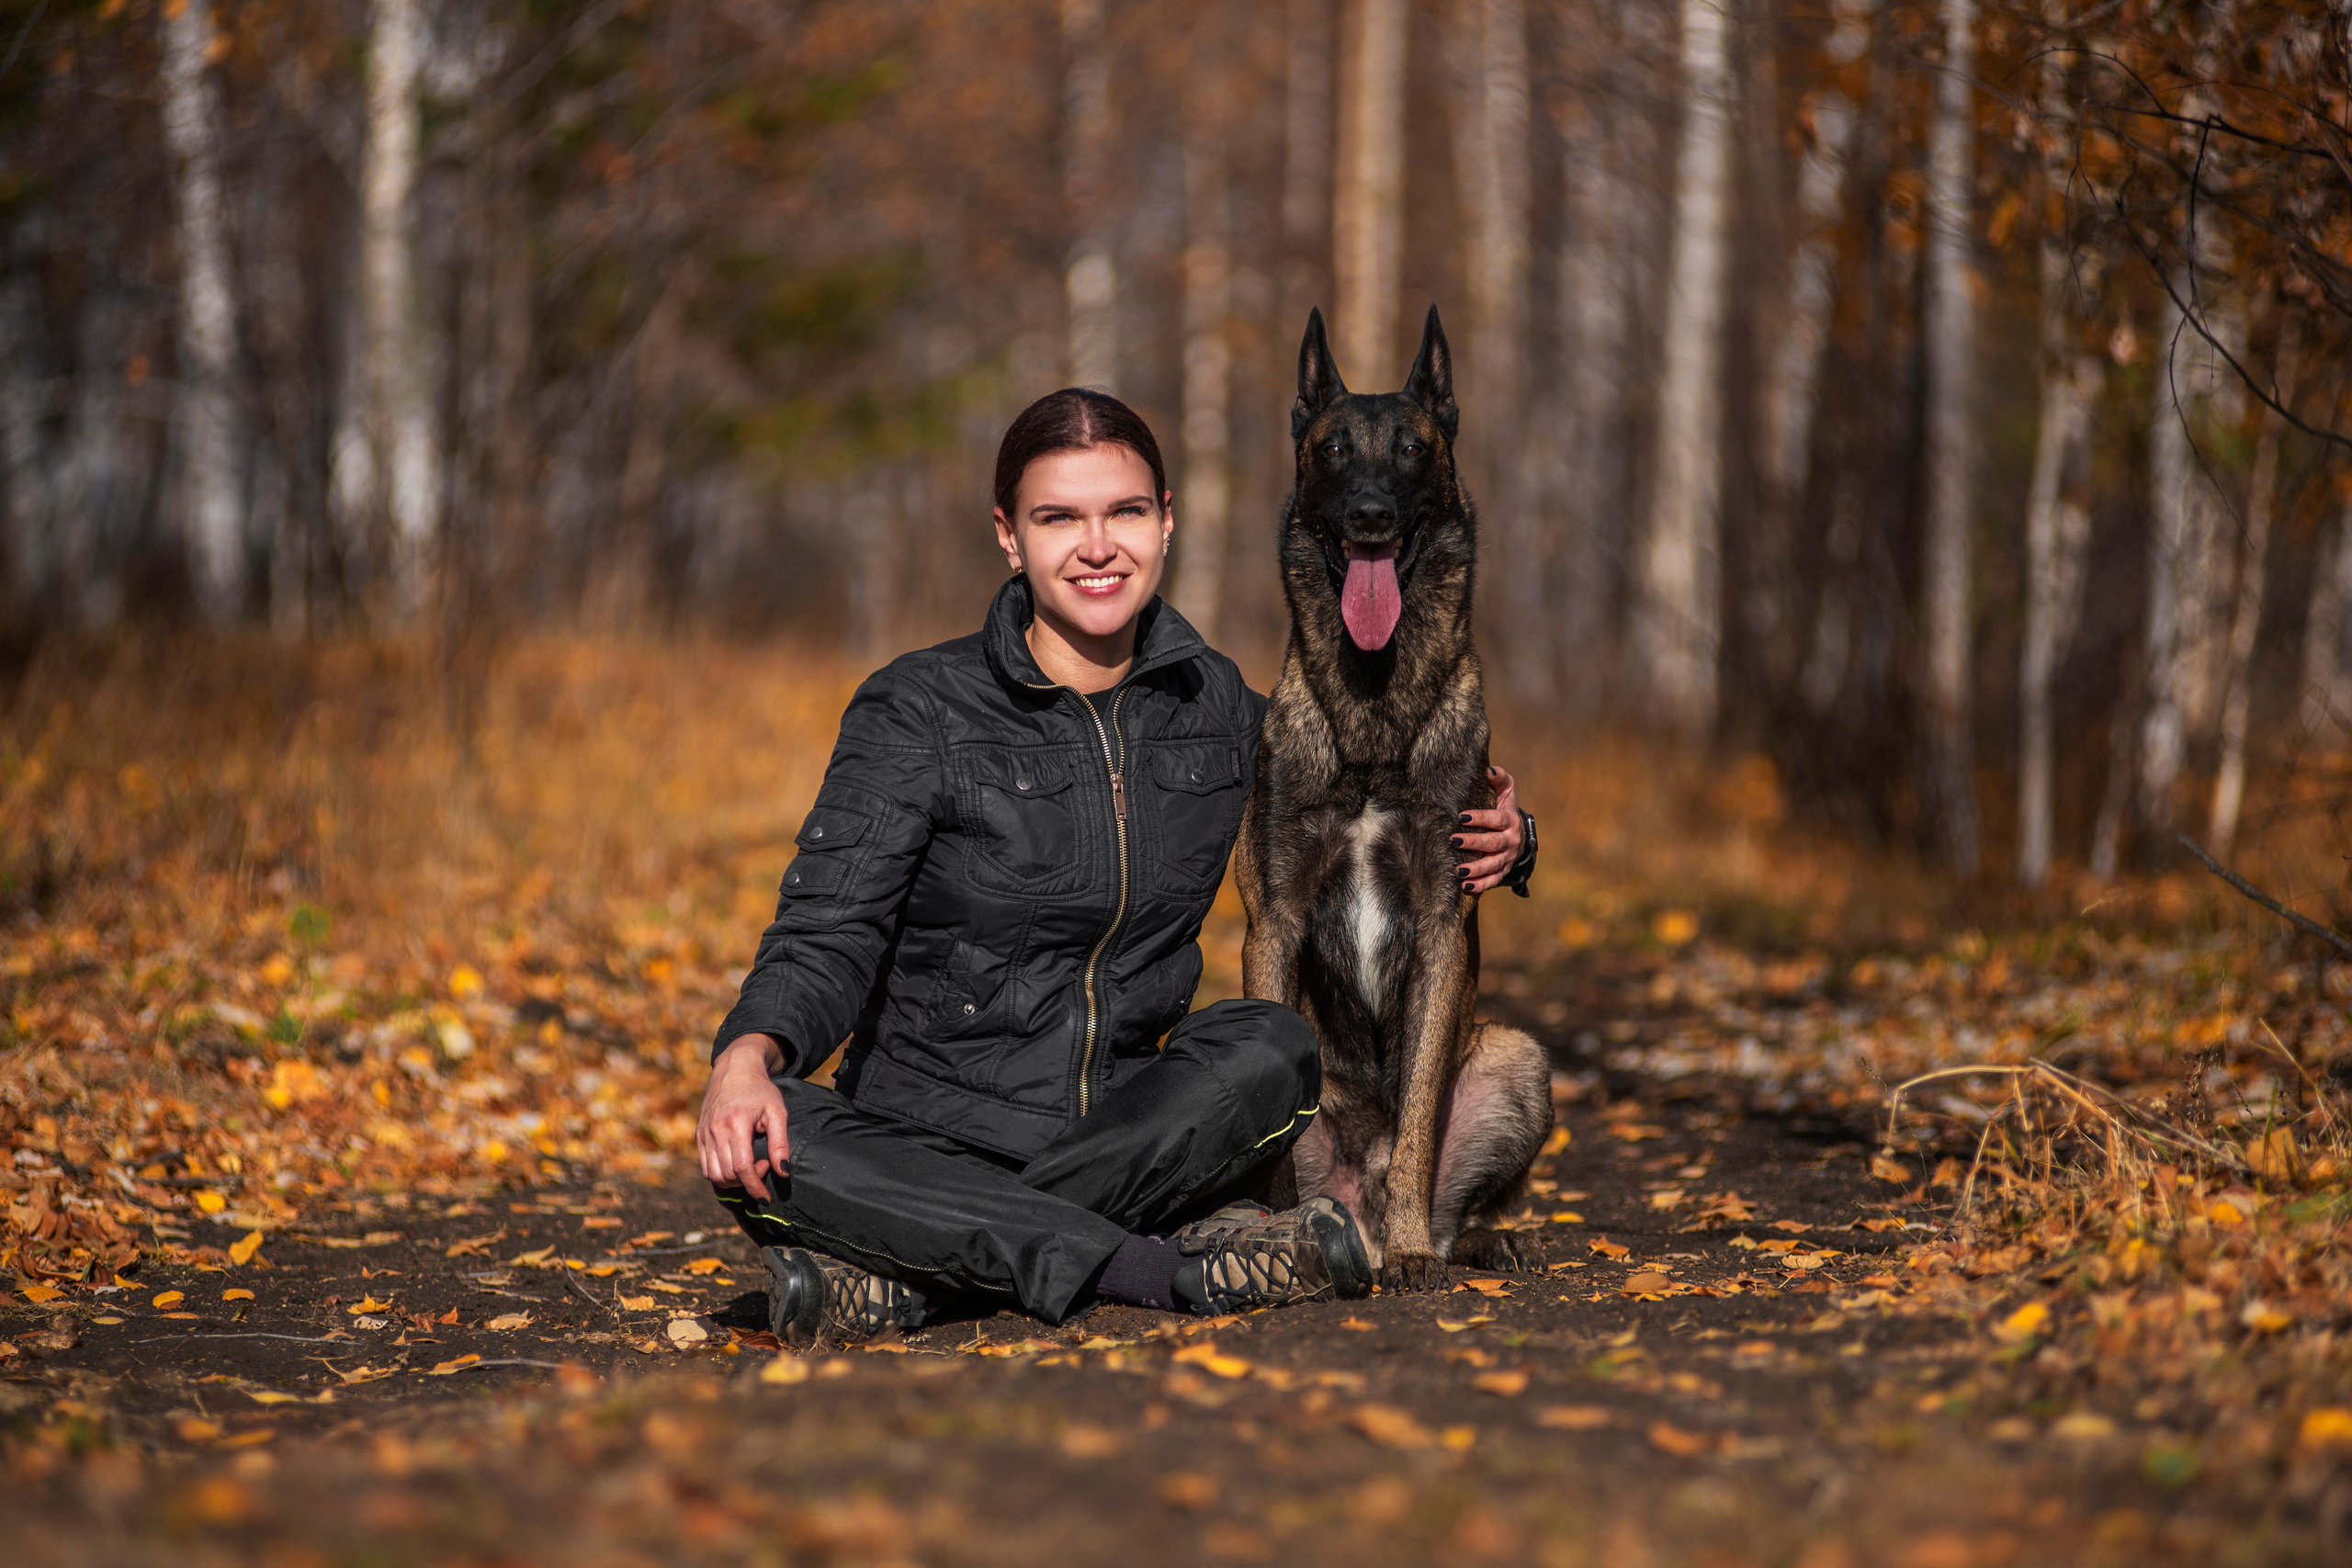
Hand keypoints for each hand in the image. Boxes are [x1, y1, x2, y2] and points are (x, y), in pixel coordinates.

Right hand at [697, 1033, 789, 1199]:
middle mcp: (715, 1130)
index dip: (754, 1187)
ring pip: (713, 1175)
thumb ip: (780, 1143)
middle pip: (727, 1174)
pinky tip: (736, 1164)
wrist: (735, 1069)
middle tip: (764, 1165)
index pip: (741, 1168)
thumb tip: (783, 1172)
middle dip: (748, 1181)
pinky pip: (705, 1167)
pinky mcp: (699, 1135)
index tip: (766, 1196)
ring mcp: (704, 1133)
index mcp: (735, 1123)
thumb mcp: (777, 1112)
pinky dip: (720, 1174)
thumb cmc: (760, 1090)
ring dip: (733, 1181)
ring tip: (750, 1165)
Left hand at [1451, 764, 1522, 894]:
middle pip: (1493, 843)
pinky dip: (1481, 885)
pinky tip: (1464, 886)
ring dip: (1476, 869)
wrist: (1518, 833)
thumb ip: (1499, 779)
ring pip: (1493, 865)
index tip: (1461, 816)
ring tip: (1458, 871)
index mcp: (1510, 821)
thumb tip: (1487, 769)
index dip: (1480, 818)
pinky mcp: (1503, 871)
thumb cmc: (1505, 808)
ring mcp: (1507, 858)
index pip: (1496, 819)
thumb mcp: (1506, 792)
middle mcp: (1511, 841)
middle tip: (1453, 840)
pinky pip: (1493, 880)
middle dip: (1474, 843)